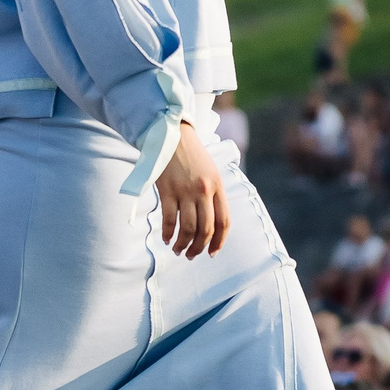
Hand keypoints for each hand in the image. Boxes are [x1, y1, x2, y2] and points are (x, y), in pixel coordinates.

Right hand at [154, 125, 228, 259]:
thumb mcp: (211, 171)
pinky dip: (167, 233)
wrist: (172, 134)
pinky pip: (169, 219)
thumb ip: (213, 194)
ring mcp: (185, 190)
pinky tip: (166, 238)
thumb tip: (211, 224)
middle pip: (206, 228)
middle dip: (199, 247)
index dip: (219, 241)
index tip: (212, 252)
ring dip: (183, 244)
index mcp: (217, 186)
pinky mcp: (167, 189)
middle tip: (191, 255)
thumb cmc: (192, 155)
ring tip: (178, 249)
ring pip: (188, 228)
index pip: (224, 221)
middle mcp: (203, 190)